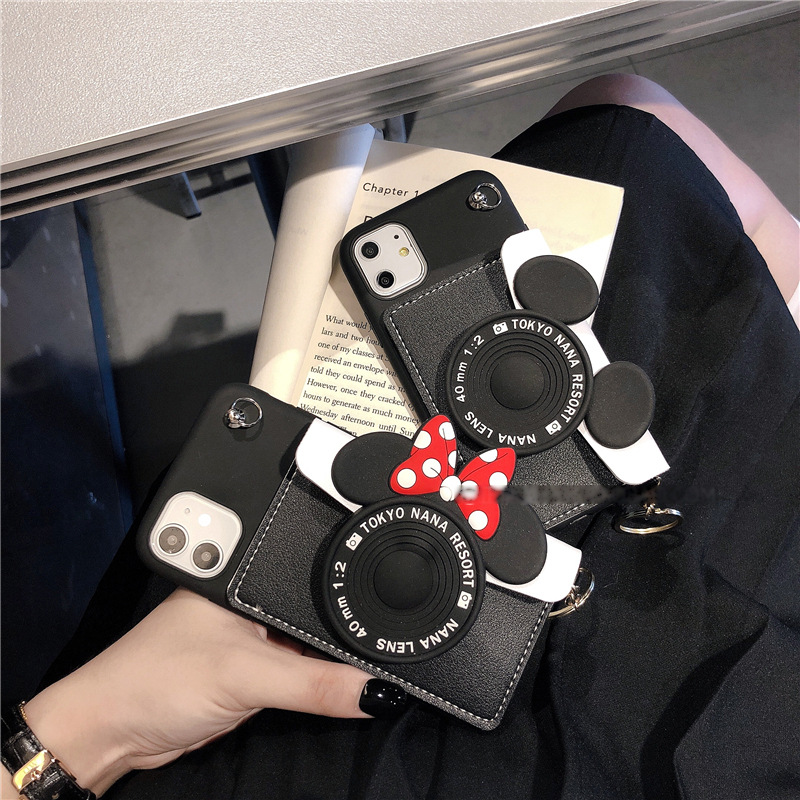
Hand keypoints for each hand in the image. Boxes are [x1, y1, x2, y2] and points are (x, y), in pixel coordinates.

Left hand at [13, 589, 404, 795]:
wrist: (113, 733)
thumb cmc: (152, 680)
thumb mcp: (244, 675)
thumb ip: (313, 684)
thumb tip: (372, 690)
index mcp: (246, 576)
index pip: (313, 581)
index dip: (350, 599)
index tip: (388, 623)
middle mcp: (251, 602)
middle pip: (316, 615)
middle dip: (343, 634)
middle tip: (382, 650)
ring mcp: (251, 638)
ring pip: (310, 647)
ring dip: (330, 663)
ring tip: (361, 670)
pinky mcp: (251, 671)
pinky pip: (298, 674)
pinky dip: (316, 684)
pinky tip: (334, 688)